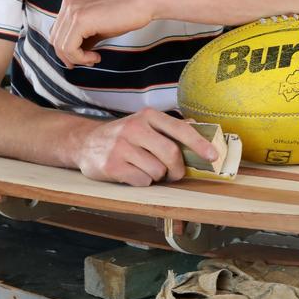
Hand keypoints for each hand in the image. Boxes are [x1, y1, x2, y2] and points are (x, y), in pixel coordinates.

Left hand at [49, 0, 155, 67]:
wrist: (144, 1)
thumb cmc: (126, 13)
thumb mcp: (98, 26)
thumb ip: (83, 37)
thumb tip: (73, 55)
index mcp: (70, 2)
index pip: (57, 32)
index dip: (67, 50)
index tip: (84, 58)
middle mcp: (68, 3)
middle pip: (55, 39)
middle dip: (69, 56)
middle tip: (88, 61)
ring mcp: (72, 10)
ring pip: (60, 46)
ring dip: (76, 59)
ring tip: (94, 59)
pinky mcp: (80, 20)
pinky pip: (69, 48)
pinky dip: (80, 58)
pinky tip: (96, 57)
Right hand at [76, 109, 218, 186]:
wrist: (86, 142)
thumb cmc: (124, 136)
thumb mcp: (145, 124)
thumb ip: (171, 127)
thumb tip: (199, 128)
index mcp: (148, 116)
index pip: (179, 129)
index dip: (199, 143)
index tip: (212, 156)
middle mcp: (134, 128)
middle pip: (171, 154)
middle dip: (177, 169)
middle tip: (174, 173)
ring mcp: (121, 147)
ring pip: (157, 171)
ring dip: (157, 176)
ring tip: (145, 168)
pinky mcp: (112, 166)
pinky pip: (142, 181)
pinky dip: (142, 181)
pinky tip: (132, 173)